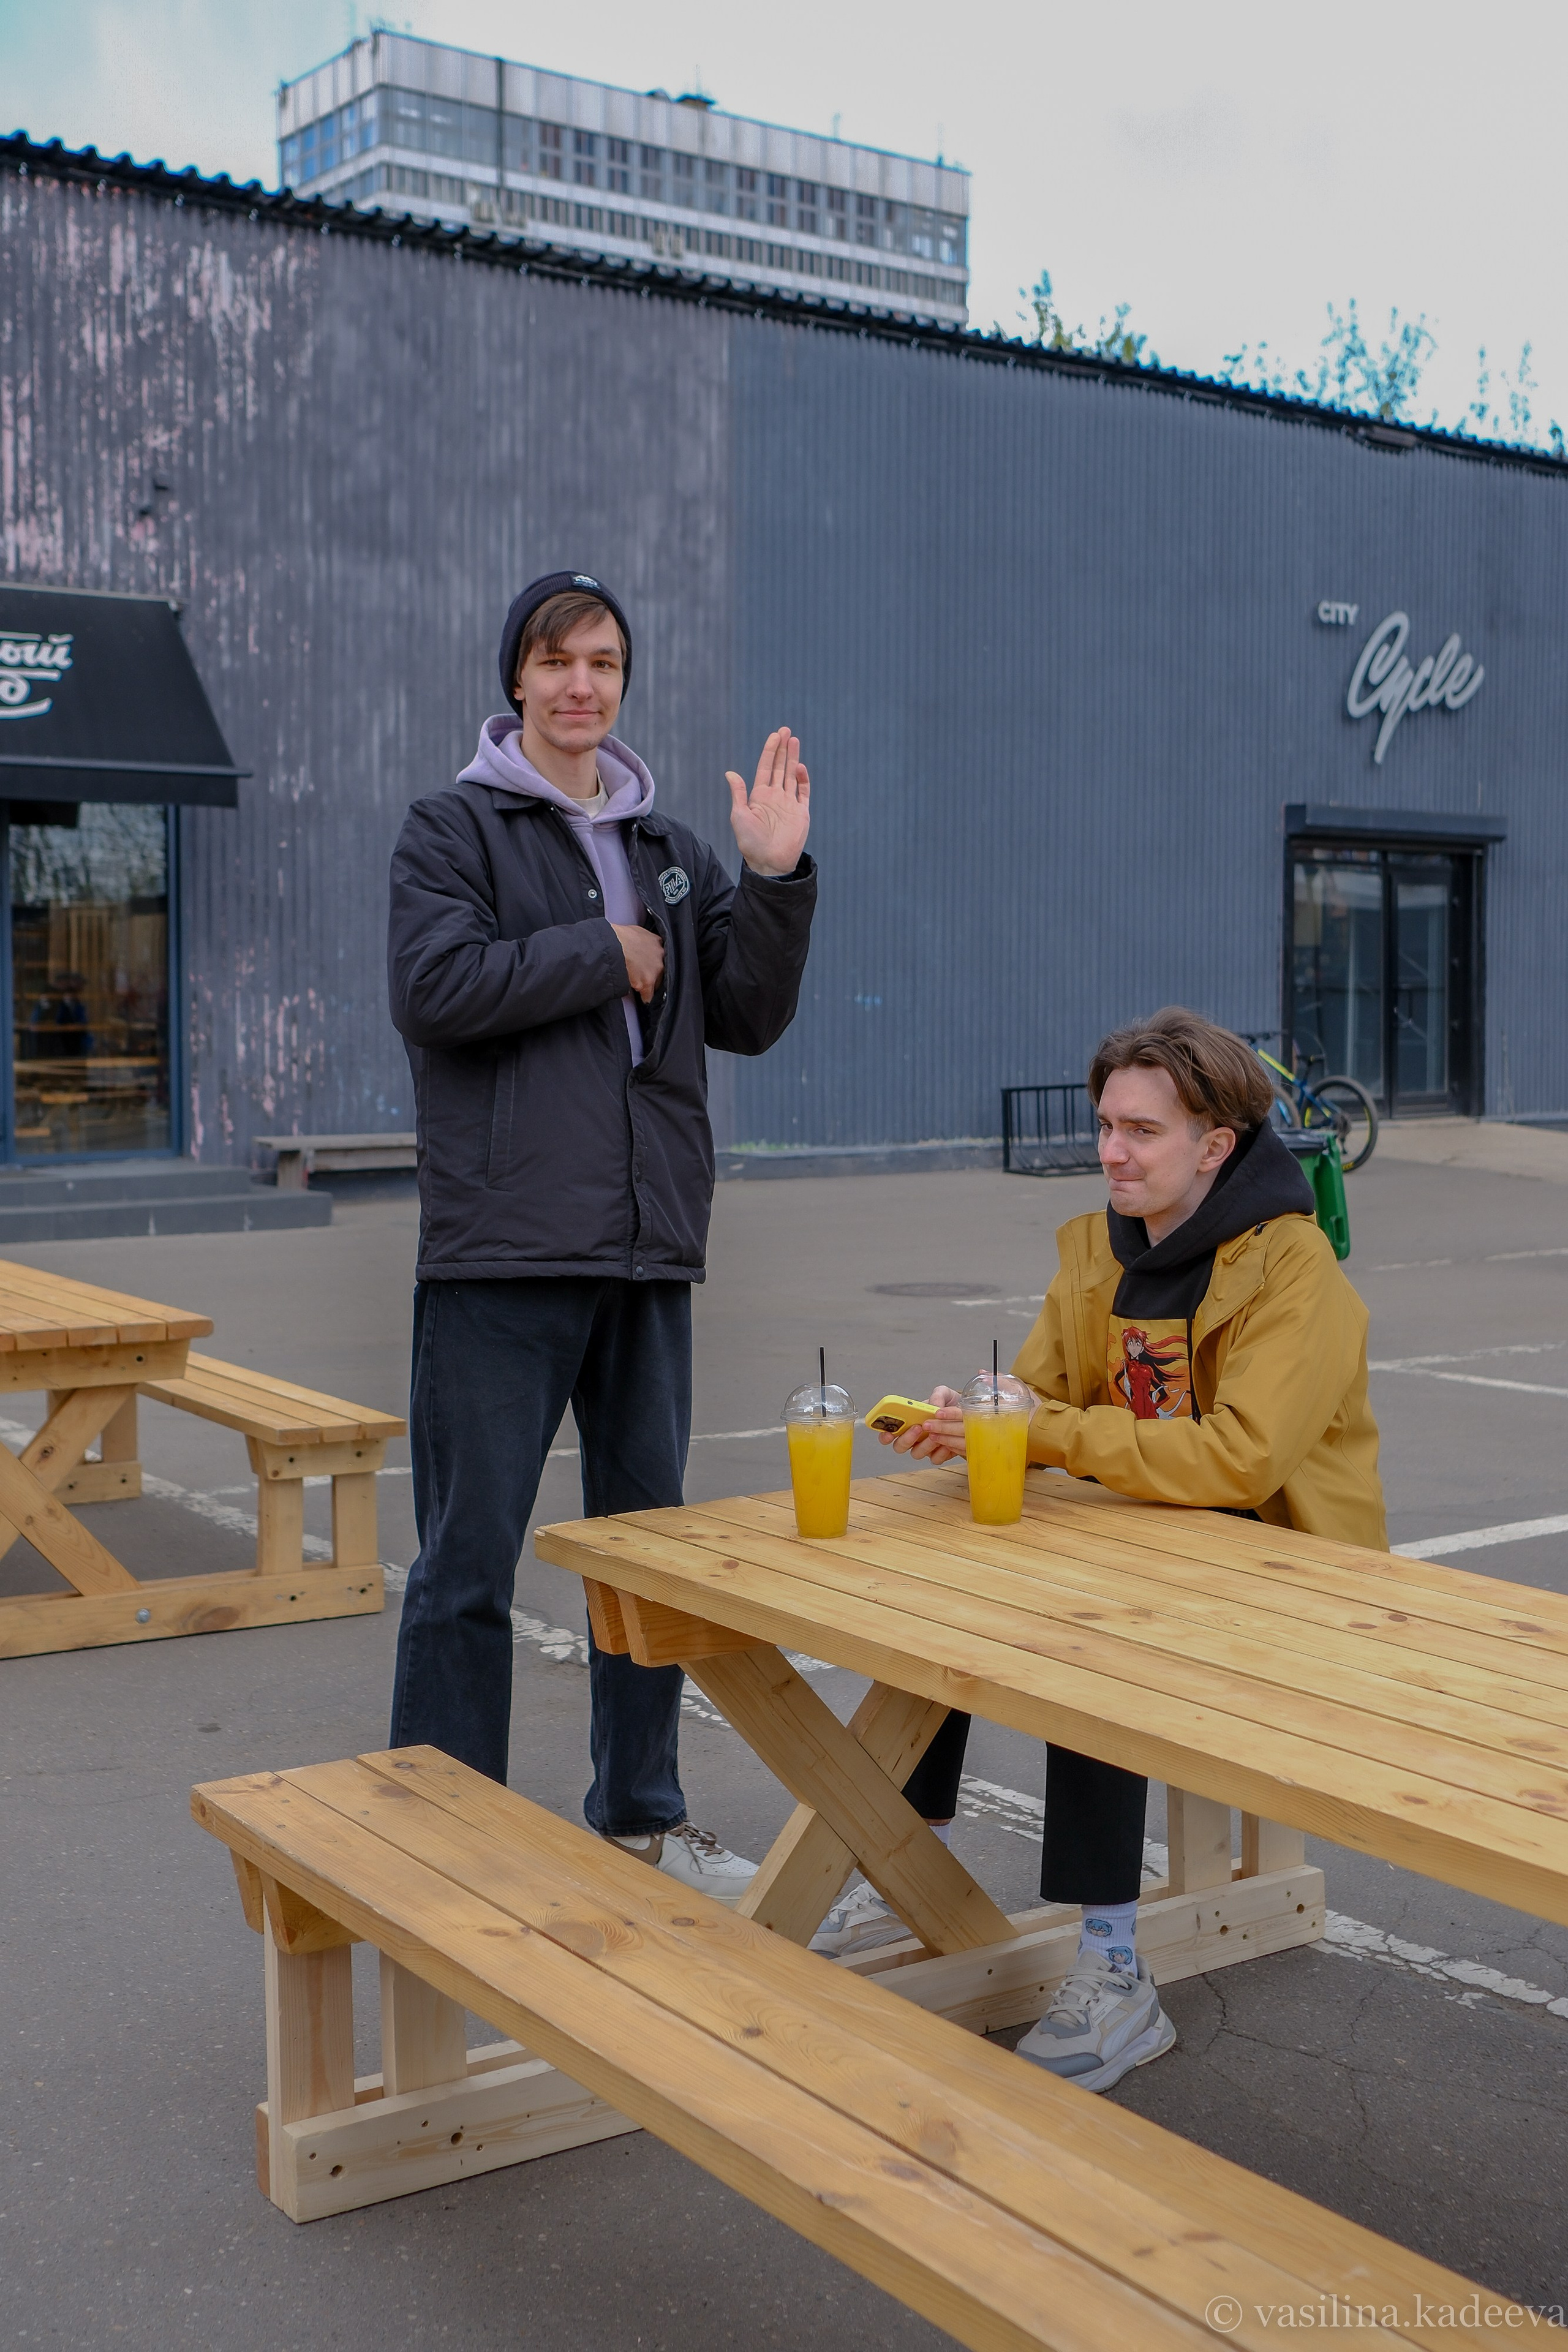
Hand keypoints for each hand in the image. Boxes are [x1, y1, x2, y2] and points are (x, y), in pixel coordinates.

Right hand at [612, 922, 664, 1003]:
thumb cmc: (620, 937)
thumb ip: (644, 940)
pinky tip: (643, 998)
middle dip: (654, 974)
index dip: (655, 962)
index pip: (662, 956)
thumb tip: (641, 944)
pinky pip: (649, 995)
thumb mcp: (637, 932)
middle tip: (645, 977)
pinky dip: (645, 997)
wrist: (614, 945)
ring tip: (642, 987)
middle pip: (661, 971)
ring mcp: (655, 970)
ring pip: (656, 983)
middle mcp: (660, 957)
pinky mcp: (647, 982)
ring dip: (649, 985)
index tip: (652, 966)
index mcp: (658, 943)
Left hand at [727, 726, 810, 875]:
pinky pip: (803, 792)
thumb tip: (730, 773)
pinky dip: (802, 779)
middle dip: (782, 749)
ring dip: (793, 758)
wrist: (769, 862)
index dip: (769, 751)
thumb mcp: (739, 816)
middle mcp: (775, 796)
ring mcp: (789, 803)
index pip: (765, 767)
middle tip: (785, 731)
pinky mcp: (801, 812)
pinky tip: (799, 767)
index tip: (774, 736)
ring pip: (791, 775)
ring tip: (794, 740)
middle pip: (779, 767)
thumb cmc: (751, 842)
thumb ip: (738, 793)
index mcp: (759, 796)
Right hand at [880, 1386, 966, 1462]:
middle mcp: (913, 1437)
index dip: (884, 1434)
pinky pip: (935, 1459)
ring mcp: (925, 1447)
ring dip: (924, 1445)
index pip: (888, 1431)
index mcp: (908, 1422)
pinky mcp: (939, 1455)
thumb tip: (933, 1405)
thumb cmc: (951, 1405)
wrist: (969, 1416)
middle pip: (899, 1446)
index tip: (887, 1431)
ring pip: (916, 1453)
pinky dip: (940, 1452)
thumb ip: (938, 1395)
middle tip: (917, 1428)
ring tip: (935, 1435)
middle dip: (906, 1438)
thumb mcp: (945, 1394)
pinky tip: (947, 1444)